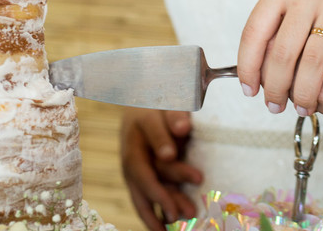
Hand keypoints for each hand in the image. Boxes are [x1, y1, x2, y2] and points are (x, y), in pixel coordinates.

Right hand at [119, 107, 201, 228]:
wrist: (144, 106)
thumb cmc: (159, 104)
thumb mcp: (165, 103)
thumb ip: (173, 116)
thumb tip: (183, 129)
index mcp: (136, 135)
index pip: (146, 153)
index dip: (161, 161)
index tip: (174, 160)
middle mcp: (132, 157)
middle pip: (146, 179)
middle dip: (166, 196)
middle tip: (190, 210)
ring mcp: (135, 171)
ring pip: (143, 195)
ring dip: (161, 212)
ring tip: (181, 222)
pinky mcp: (141, 181)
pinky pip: (145, 201)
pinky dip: (154, 217)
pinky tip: (165, 229)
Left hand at [237, 0, 322, 116]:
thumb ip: (275, 16)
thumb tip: (252, 63)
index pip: (254, 33)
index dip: (248, 67)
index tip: (249, 90)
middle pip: (282, 54)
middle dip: (275, 88)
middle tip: (275, 106)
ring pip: (314, 63)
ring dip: (306, 94)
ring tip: (304, 107)